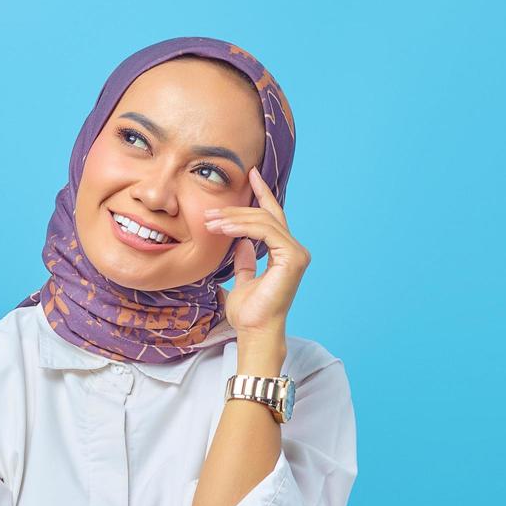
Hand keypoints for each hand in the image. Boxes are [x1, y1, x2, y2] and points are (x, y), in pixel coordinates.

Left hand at [202, 167, 310, 342]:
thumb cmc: (249, 313)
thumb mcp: (243, 281)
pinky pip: (265, 231)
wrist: (254, 331)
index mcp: (283, 253)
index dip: (262, 193)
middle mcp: (294, 250)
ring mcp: (296, 253)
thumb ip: (245, 262)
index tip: (250, 174)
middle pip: (265, 217)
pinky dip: (243, 227)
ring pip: (263, 221)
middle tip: (209, 213)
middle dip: (236, 210)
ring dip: (234, 219)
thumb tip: (241, 243)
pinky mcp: (292, 257)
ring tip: (210, 223)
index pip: (272, 217)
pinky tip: (223, 230)